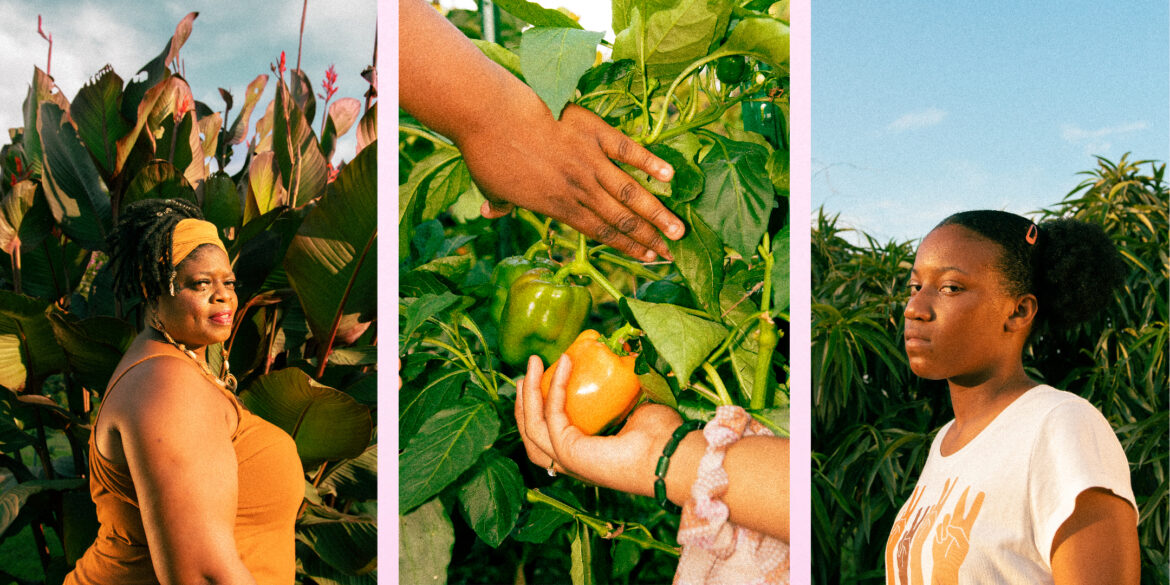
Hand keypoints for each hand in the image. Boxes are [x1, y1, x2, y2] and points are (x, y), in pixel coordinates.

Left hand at [460, 103, 684, 261]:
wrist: (489, 115)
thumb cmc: (486, 153)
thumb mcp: (491, 186)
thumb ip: (500, 203)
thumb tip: (491, 213)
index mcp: (558, 206)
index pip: (600, 233)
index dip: (626, 247)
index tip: (647, 259)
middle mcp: (579, 189)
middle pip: (622, 219)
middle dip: (649, 238)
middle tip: (673, 252)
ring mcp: (588, 160)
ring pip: (631, 192)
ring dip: (657, 212)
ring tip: (678, 229)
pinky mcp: (592, 131)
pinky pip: (626, 149)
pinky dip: (649, 161)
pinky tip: (669, 175)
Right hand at [514, 354, 681, 495]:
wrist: (670, 453)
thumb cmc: (661, 435)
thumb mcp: (634, 405)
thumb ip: (620, 391)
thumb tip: (623, 358)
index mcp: (586, 455)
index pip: (549, 436)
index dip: (538, 409)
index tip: (539, 378)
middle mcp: (572, 462)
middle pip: (532, 434)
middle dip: (524, 401)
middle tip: (526, 372)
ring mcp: (568, 461)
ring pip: (532, 428)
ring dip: (527, 394)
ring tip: (531, 365)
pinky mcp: (569, 452)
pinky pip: (553, 415)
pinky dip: (555, 386)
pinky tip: (563, 363)